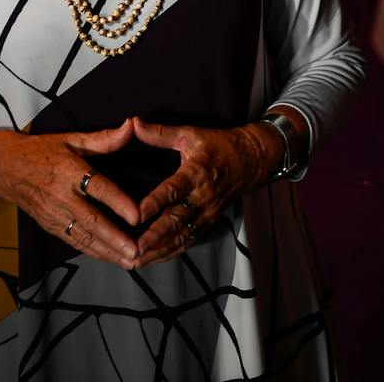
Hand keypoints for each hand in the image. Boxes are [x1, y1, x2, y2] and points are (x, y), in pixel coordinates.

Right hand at [0, 118, 141, 267]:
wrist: (4, 168)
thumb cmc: (41, 150)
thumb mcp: (70, 139)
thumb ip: (103, 138)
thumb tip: (131, 126)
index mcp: (69, 170)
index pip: (97, 187)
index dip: (117, 202)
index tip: (136, 216)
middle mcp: (61, 195)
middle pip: (91, 220)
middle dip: (115, 238)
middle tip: (137, 251)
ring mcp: (54, 214)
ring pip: (83, 236)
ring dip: (108, 251)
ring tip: (131, 262)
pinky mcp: (50, 226)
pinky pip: (74, 241)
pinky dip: (93, 252)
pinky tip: (111, 259)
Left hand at [130, 116, 282, 266]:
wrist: (250, 161)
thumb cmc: (217, 145)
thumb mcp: (190, 134)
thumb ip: (160, 133)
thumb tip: (133, 122)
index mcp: (196, 172)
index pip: (173, 190)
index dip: (155, 203)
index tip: (136, 214)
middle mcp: (202, 197)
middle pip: (177, 220)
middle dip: (155, 237)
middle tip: (134, 249)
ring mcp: (207, 213)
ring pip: (182, 236)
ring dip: (160, 250)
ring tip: (137, 261)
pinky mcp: (209, 222)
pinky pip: (189, 241)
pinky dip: (171, 252)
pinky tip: (153, 260)